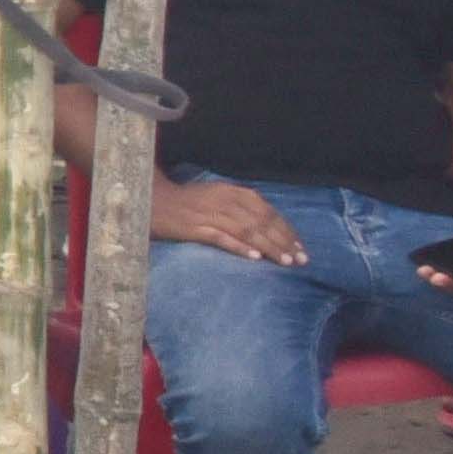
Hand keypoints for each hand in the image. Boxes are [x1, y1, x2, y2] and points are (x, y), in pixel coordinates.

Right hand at [148, 176, 302, 263]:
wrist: (151, 200)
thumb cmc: (187, 201)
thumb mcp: (218, 195)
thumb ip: (242, 206)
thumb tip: (269, 224)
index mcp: (232, 191)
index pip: (267, 212)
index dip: (286, 230)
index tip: (301, 247)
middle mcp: (224, 201)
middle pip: (261, 222)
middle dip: (284, 241)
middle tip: (301, 260)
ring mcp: (209, 214)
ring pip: (247, 231)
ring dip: (269, 247)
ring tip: (286, 261)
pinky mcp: (195, 228)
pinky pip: (221, 238)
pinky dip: (239, 247)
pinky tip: (254, 257)